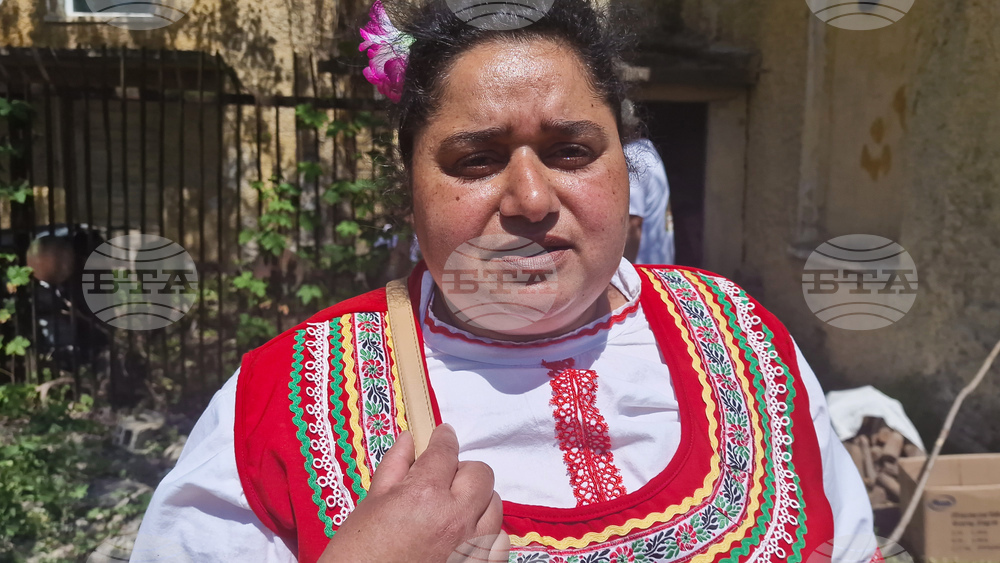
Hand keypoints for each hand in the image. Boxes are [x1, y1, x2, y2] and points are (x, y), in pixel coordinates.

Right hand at [318, 424, 509, 562]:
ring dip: (477, 500)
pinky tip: (468, 534)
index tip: (443, 434)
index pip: (446, 451)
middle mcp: (455, 517)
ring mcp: (470, 545)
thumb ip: (394, 467)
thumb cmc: (359, 553)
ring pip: (494, 505)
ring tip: (454, 508)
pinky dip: (488, 533)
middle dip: (462, 470)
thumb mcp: (370, 504)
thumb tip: (408, 440)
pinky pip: (500, 542)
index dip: (444, 438)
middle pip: (480, 474)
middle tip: (443, 478)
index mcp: (425, 494)